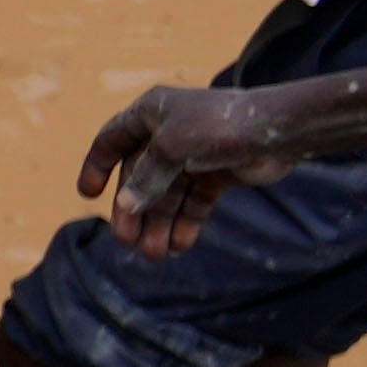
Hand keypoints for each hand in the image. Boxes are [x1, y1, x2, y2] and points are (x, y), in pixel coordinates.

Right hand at [81, 83, 292, 249]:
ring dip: (160, 223)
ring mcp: (193, 155)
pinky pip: (193, 201)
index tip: (87, 195)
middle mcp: (167, 133)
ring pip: (167, 194)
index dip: (97, 166)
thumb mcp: (173, 148)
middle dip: (134, 210)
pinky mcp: (216, 173)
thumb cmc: (219, 125)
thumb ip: (146, 177)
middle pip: (140, 176)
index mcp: (149, 113)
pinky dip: (185, 222)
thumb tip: (125, 206)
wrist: (278, 130)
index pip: (112, 140)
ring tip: (156, 253)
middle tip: (128, 242)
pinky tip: (179, 245)